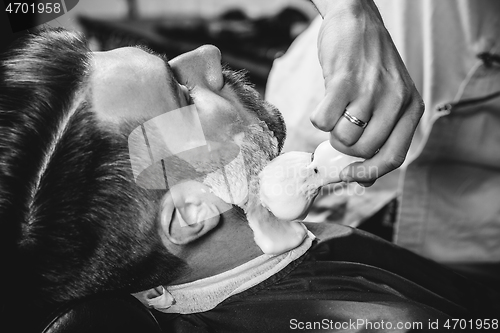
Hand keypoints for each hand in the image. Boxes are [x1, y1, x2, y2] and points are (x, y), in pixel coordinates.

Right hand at [310, 0, 423, 184]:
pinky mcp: (344, 81)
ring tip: (336, 109)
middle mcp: (396, 100)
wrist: (356, 19)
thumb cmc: (369, 65)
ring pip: (342, 139)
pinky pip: (323, 121)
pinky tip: (326, 100)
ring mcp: (370, 90)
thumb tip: (362, 180)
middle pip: (362, 151)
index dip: (369, 172)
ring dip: (331, 131)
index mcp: (410, 108)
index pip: (394, 157)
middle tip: (340, 128)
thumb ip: (380, 136)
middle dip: (343, 148)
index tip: (349, 175)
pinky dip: (318, 118)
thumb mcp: (387, 98)